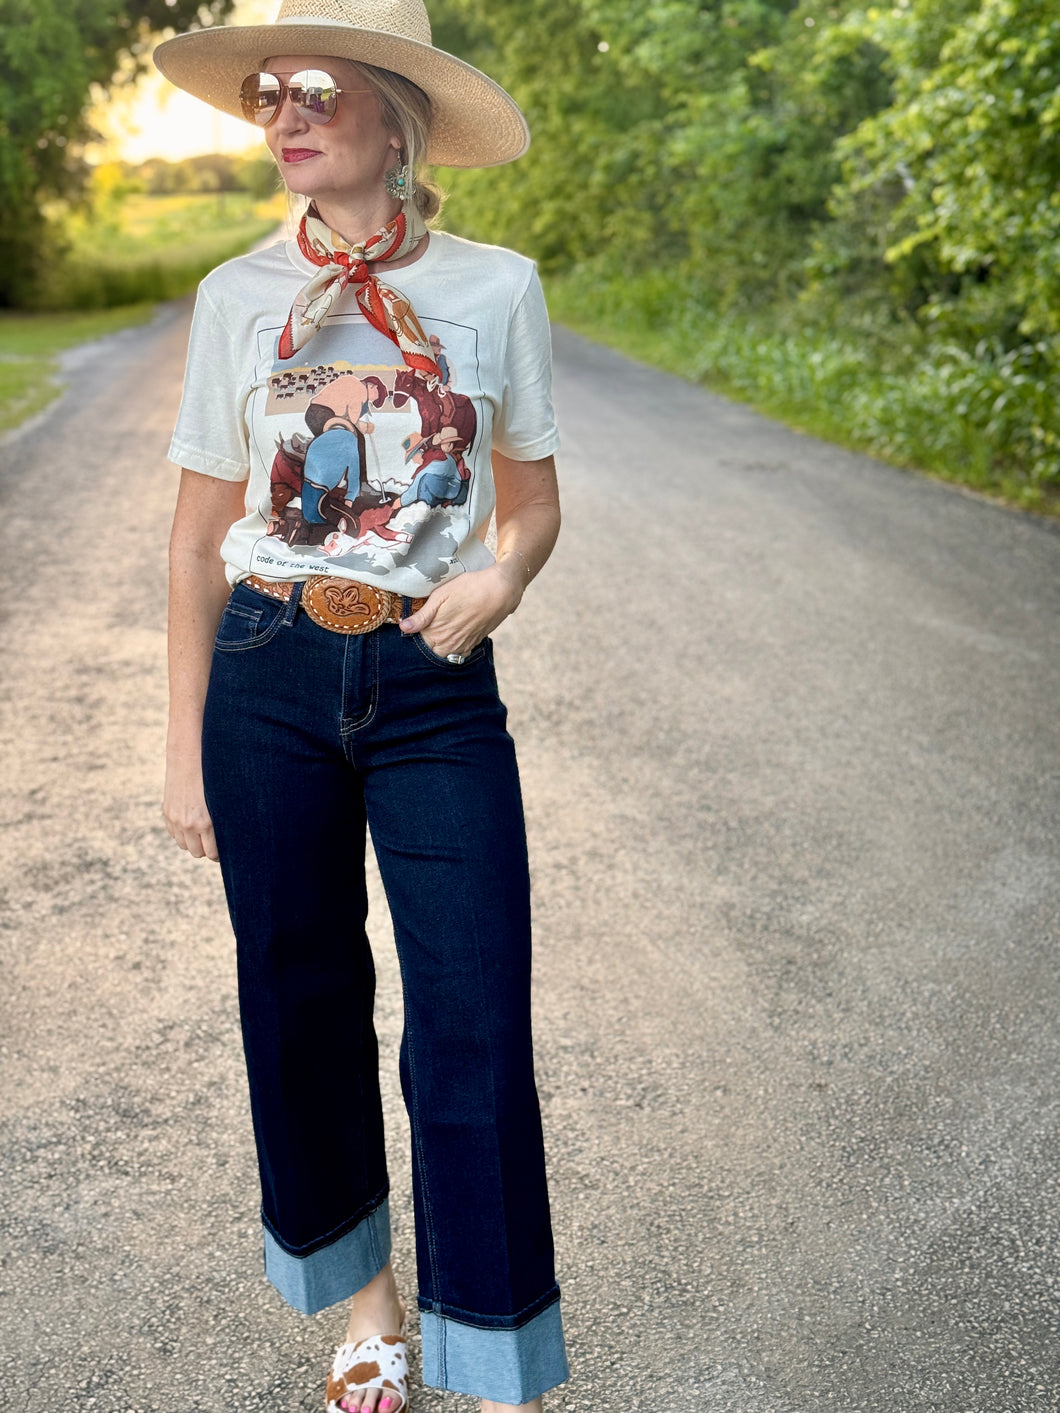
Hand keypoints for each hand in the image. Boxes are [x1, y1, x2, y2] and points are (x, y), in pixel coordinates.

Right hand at [163, 756, 218, 861]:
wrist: (189, 759)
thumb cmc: (213, 777)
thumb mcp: (223, 800)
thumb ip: (224, 820)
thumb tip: (233, 837)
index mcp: (206, 823)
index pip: (213, 853)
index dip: (220, 854)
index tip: (226, 850)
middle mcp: (189, 824)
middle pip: (198, 853)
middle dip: (207, 849)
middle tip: (215, 842)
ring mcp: (176, 820)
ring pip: (185, 846)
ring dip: (194, 843)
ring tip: (204, 833)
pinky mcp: (168, 814)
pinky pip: (175, 835)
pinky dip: (183, 834)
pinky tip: (191, 824)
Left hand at [400, 560, 524, 659]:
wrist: (500, 591)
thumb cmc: (469, 588)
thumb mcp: (441, 595)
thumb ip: (422, 615)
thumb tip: (404, 628)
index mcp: (436, 631)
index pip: (417, 641)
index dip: (415, 632)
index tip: (416, 623)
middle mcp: (448, 642)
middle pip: (430, 651)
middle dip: (426, 643)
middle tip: (427, 626)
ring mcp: (462, 645)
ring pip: (444, 654)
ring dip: (439, 647)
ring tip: (441, 630)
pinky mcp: (473, 643)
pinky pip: (458, 654)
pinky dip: (453, 649)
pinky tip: (453, 636)